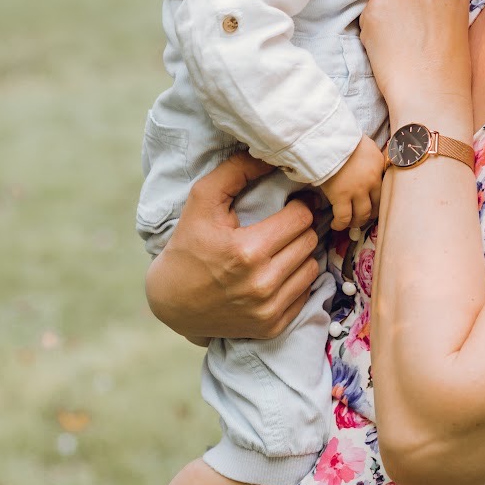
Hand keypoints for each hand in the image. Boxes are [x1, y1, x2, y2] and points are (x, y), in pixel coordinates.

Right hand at [145, 152, 322, 344]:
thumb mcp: (202, 200)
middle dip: (299, 228)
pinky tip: (276, 272)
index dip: (297, 206)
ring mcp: (268, 309)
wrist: (172, 301)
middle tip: (283, 225)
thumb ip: (236, 171)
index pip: (301, 217)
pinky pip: (305, 294)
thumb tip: (272, 157)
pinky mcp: (272, 327)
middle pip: (310, 241)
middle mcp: (262, 284)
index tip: (288, 204)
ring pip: (312, 267)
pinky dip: (295, 281)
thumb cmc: (189, 244)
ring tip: (280, 248)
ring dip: (300, 254)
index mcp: (248, 250)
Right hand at [321, 135, 384, 230]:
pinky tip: (336, 225)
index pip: (385, 191)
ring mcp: (357, 191)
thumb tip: (372, 166)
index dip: (379, 202)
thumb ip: (373, 159)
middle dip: (370, 215)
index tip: (373, 206)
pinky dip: (341, 224)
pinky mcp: (341, 196)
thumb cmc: (345, 139)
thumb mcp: (368, 146)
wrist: (329, 139)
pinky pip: (344, 217)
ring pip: (362, 215)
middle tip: (363, 217)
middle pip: (376, 206)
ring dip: (357, 222)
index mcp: (379, 168)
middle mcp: (371, 182)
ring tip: (350, 223)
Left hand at [360, 0, 472, 126]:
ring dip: (388, 17)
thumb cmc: (450, 67)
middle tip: (412, 36)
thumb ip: (439, 1)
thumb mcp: (457, 21)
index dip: (424, 3)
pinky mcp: (374, 8)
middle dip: (405, 5)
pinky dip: (373, 31)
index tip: (427, 21)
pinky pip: (369, 16)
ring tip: (401, 46)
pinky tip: (388, 50)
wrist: (431, 93)